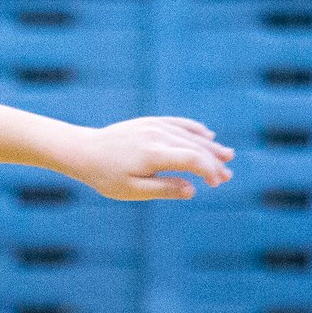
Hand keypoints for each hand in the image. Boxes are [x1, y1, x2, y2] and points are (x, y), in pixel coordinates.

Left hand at [67, 117, 235, 200]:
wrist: (83, 150)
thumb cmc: (105, 176)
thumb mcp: (132, 190)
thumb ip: (163, 189)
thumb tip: (192, 190)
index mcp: (153, 154)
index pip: (192, 159)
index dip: (209, 171)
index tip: (216, 183)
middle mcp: (156, 135)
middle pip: (195, 146)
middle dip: (214, 161)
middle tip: (228, 176)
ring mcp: (153, 125)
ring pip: (189, 134)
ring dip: (209, 147)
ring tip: (227, 156)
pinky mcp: (149, 121)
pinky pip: (178, 123)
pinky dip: (194, 130)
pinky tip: (207, 137)